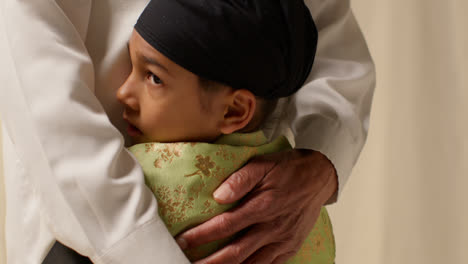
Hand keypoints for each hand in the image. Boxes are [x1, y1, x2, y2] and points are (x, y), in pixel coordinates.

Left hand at [175, 149, 337, 263]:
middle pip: (235, 253)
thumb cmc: (289, 169)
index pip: (225, 225)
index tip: (182, 241)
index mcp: (263, 206)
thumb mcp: (264, 164)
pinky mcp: (290, 247)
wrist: (320, 177)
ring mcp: (282, 241)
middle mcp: (272, 228)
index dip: (201, 236)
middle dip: (209, 263)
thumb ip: (241, 179)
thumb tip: (218, 196)